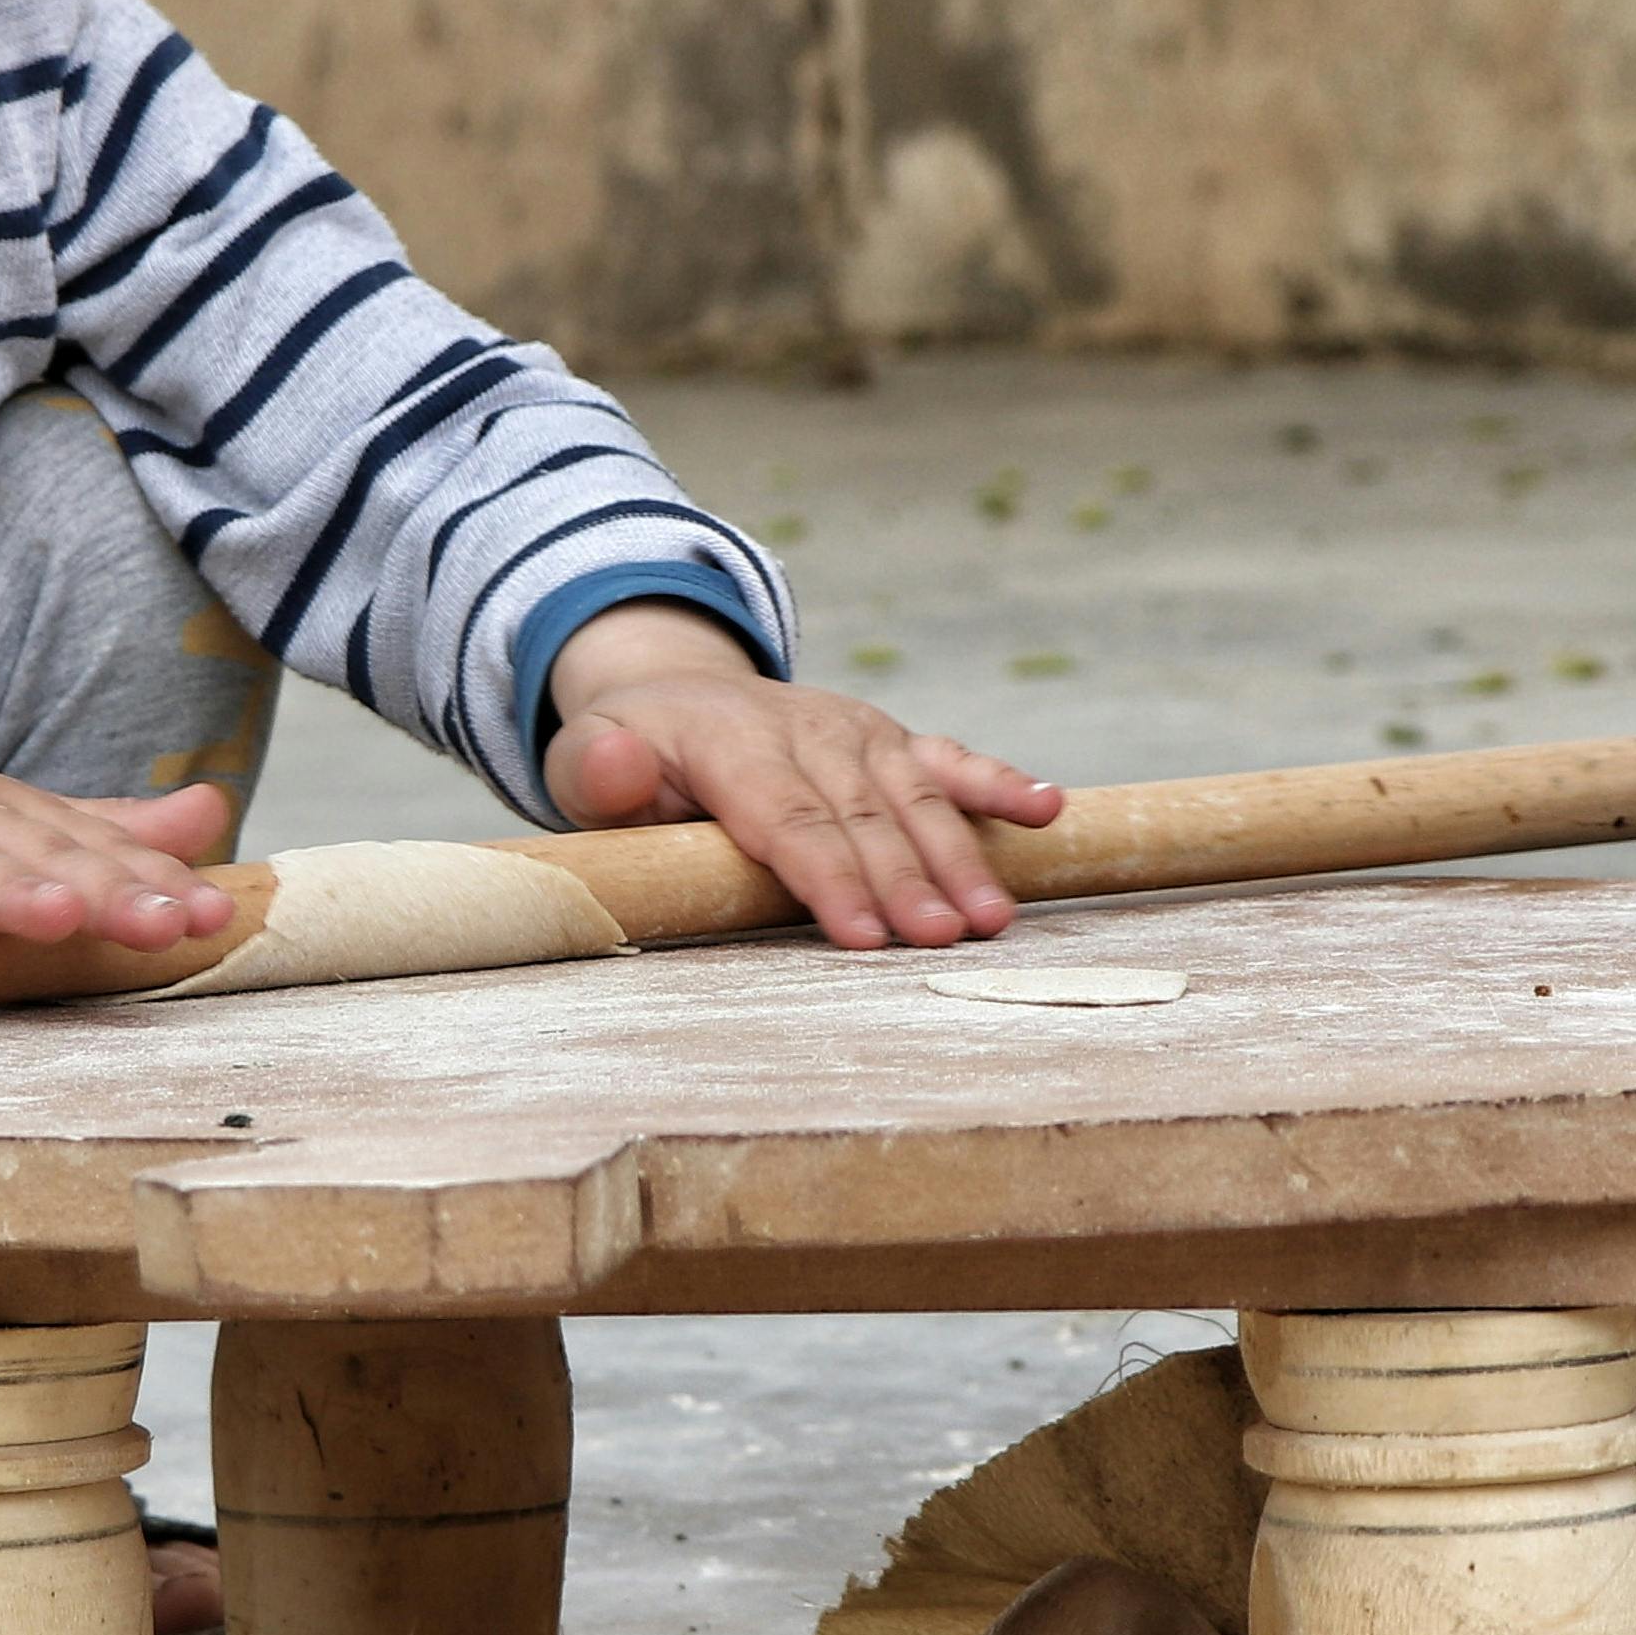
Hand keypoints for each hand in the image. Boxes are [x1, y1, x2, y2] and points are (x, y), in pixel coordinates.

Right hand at [0, 674, 236, 946]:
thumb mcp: (19, 825)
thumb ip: (111, 832)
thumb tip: (211, 815)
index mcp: (15, 820)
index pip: (96, 853)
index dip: (155, 883)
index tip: (215, 915)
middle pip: (36, 857)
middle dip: (102, 890)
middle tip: (160, 923)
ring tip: (49, 914)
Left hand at [540, 603, 1061, 949]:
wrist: (671, 694)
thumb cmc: (630, 754)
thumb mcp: (587, 760)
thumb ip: (597, 773)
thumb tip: (613, 771)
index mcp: (731, 742)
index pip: (784, 816)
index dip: (826, 875)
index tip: (862, 933)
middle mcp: (805, 729)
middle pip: (860, 815)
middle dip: (903, 880)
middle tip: (940, 940)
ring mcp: (856, 732)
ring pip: (914, 797)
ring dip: (959, 856)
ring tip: (992, 917)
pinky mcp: (891, 741)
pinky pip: (950, 760)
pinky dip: (1000, 783)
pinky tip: (1048, 811)